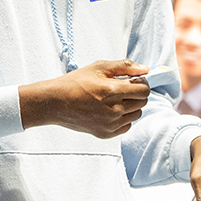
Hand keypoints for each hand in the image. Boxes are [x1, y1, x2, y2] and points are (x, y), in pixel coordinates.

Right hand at [19, 60, 150, 137]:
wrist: (56, 103)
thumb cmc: (74, 82)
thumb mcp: (98, 67)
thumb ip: (124, 66)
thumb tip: (145, 69)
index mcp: (112, 91)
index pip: (144, 90)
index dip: (141, 83)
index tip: (133, 80)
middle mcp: (114, 109)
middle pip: (142, 102)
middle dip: (136, 93)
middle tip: (122, 87)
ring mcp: (111, 124)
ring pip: (136, 115)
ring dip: (131, 105)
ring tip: (114, 99)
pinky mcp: (107, 133)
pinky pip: (126, 126)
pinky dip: (123, 118)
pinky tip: (109, 109)